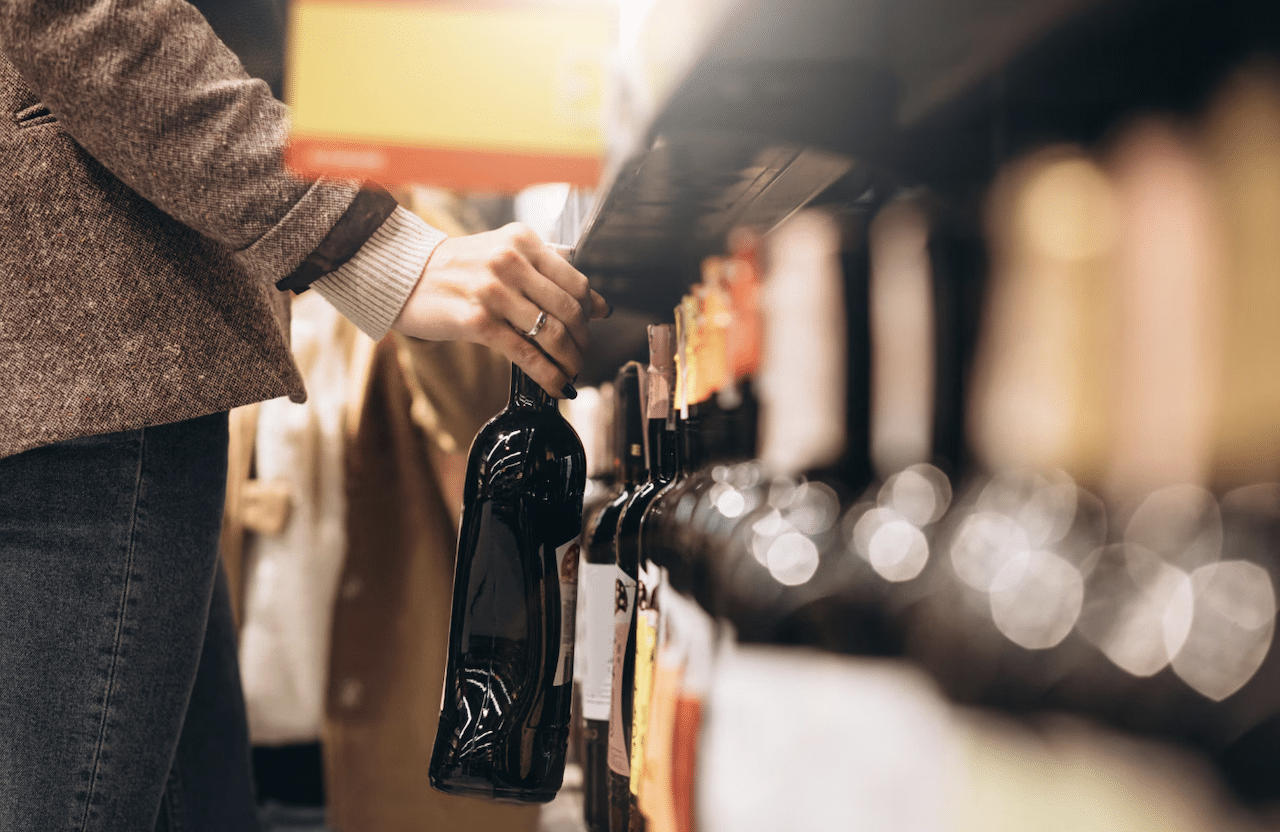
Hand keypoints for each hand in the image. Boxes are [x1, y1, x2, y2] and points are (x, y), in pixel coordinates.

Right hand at [391, 223, 609, 397]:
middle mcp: (511, 261)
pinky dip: (548, 375)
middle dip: (582, 340)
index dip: (589, 312)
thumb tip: (600, 305)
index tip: (590, 328)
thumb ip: (549, 272)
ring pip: (552, 334)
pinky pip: (525, 354)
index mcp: (523, 241)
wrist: (403, 275)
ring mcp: (494, 291)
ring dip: (569, 361)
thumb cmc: (456, 267)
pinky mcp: (478, 322)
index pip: (576, 282)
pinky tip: (555, 386)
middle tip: (581, 355)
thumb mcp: (504, 253)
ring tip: (570, 372)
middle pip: (570, 310)